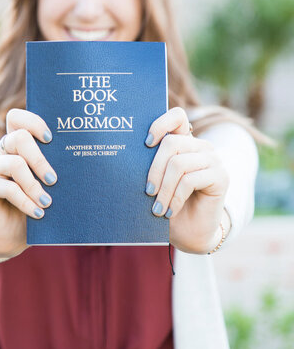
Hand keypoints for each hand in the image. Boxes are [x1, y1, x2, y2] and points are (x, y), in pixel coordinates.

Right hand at [0, 108, 56, 257]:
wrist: (11, 234)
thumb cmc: (34, 203)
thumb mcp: (45, 183)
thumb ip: (51, 167)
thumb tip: (76, 159)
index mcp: (14, 144)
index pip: (16, 118)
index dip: (33, 122)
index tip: (51, 139)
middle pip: (19, 137)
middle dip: (40, 159)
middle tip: (54, 179)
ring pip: (14, 163)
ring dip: (34, 185)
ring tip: (47, 202)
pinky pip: (7, 188)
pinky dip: (26, 202)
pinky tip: (38, 213)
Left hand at [145, 107, 229, 253]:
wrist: (190, 232)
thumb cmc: (168, 204)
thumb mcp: (157, 181)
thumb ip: (150, 164)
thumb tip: (127, 155)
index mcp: (184, 142)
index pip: (177, 117)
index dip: (160, 124)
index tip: (146, 143)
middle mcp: (201, 146)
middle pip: (171, 144)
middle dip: (154, 170)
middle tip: (147, 192)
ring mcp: (213, 159)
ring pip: (178, 164)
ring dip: (164, 189)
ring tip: (156, 208)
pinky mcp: (221, 176)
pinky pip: (189, 180)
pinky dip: (175, 198)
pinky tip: (169, 211)